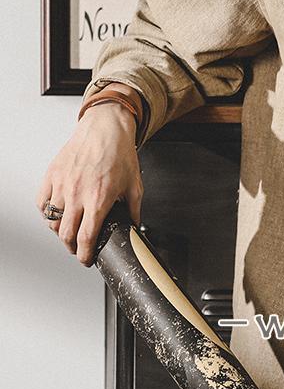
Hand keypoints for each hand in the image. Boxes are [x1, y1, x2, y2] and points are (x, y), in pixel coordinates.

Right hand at [36, 93, 142, 266]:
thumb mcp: (135, 185)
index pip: (86, 237)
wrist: (105, 129)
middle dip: (72, 248)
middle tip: (78, 249)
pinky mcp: (52, 176)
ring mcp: (62, 185)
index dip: (85, 254)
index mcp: (99, 199)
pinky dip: (47, 213)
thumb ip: (134, 210)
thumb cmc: (120, 153)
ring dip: (60, 232)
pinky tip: (57, 214)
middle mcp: (77, 194)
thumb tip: (135, 226)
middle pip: (66, 234)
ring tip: (69, 232)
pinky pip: (42, 203)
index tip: (86, 259)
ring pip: (52, 220)